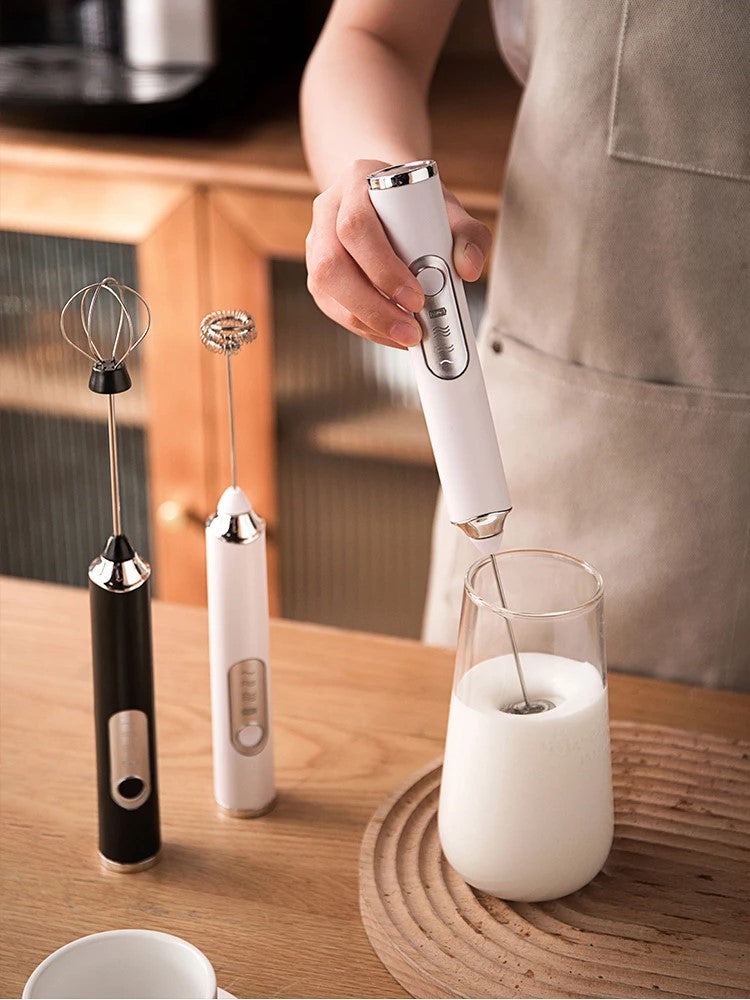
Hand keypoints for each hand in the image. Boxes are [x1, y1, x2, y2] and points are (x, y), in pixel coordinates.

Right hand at [305, 159, 491, 348]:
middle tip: (411, 327)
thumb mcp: (446, 208)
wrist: (388, 199)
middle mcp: (329, 211)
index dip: (383, 266)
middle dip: (373, 304)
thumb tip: (469, 268)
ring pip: (325, 287)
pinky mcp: (318, 274)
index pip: (357, 225)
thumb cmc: (413, 203)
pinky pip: (332, 306)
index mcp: (357, 183)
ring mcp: (317, 243)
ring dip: (367, 320)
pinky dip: (364, 326)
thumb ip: (468, 234)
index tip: (417, 295)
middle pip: (332, 263)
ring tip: (405, 334)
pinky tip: (391, 332)